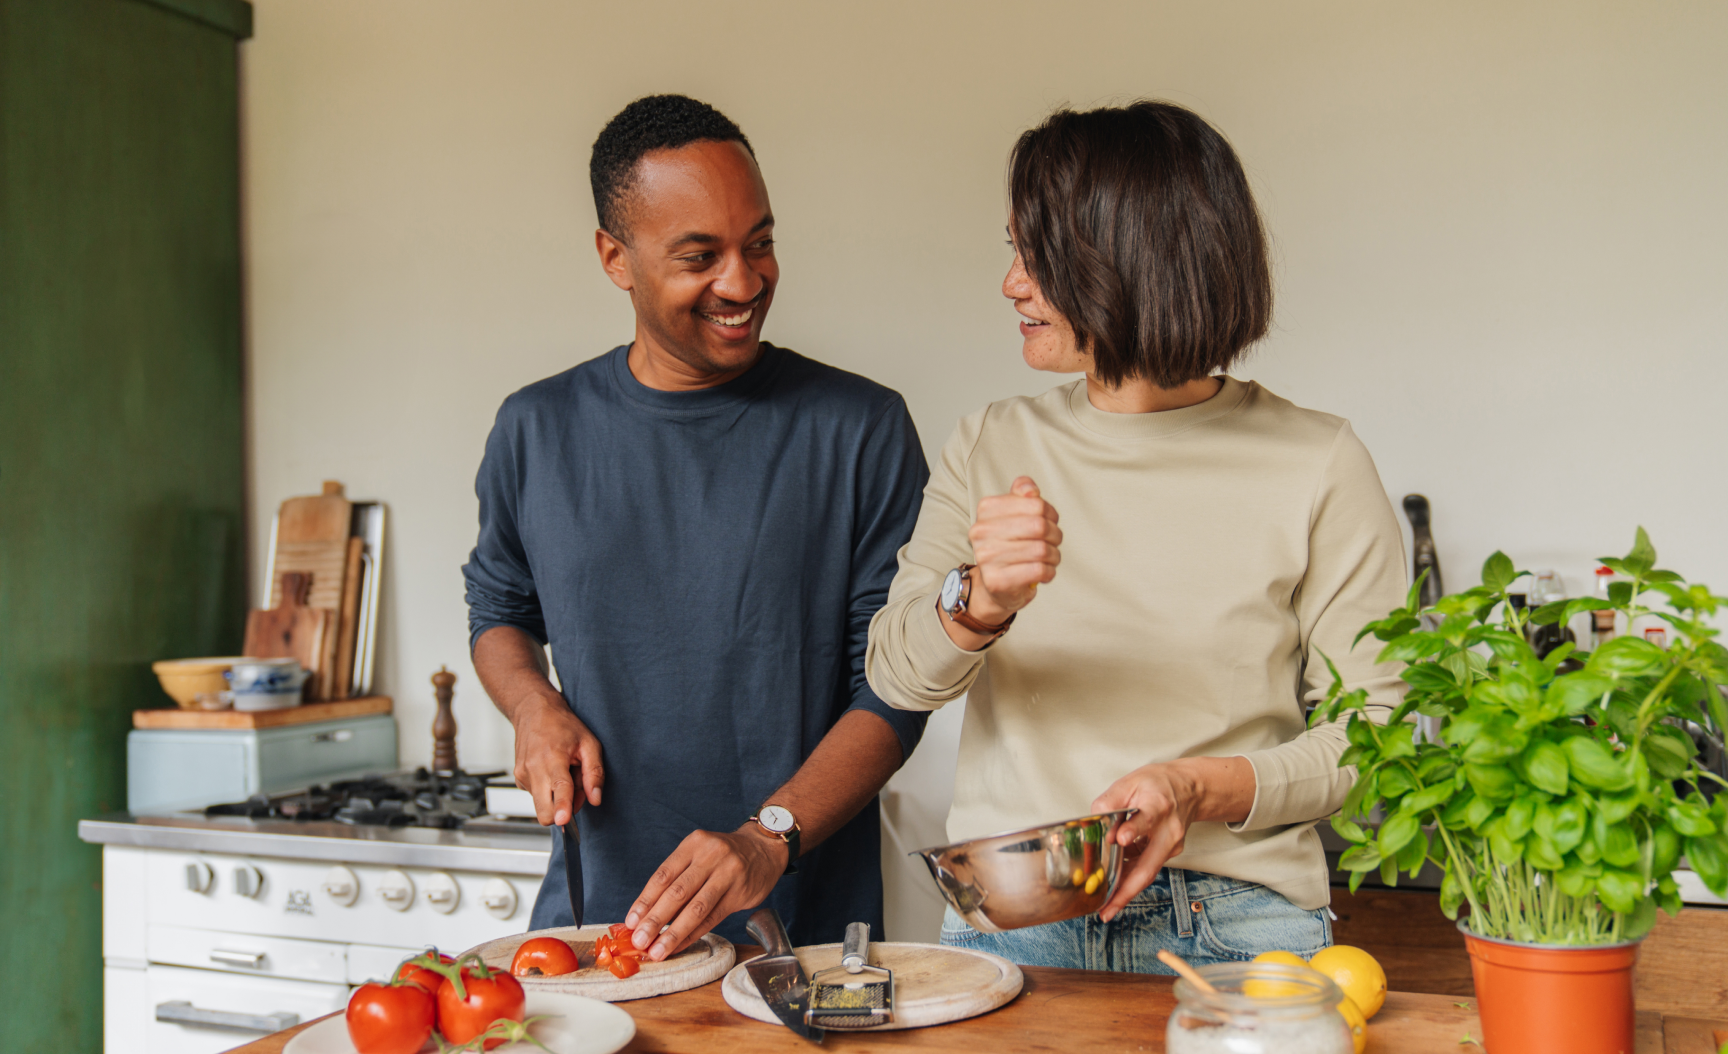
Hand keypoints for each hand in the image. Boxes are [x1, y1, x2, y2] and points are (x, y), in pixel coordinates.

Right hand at [509, 693, 603, 825]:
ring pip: (542, 805)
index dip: (562, 808)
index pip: (559, 789)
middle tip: (574, 789)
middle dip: (562, 810)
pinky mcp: (519, 779)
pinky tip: (552, 772)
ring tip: (563, 773)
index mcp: (553, 758)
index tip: (564, 821)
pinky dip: (548, 790)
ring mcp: (522, 775)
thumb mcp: (589, 743)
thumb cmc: (561, 725)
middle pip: (543, 810)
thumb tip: (595, 799)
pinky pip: (537, 797)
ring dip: (556, 797)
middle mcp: (533, 769)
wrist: (533, 711)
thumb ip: (594, 773)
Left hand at [624, 827, 787, 960]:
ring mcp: (728, 874)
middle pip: (677, 892)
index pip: (663, 875)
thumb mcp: (699, 853)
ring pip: (696, 909)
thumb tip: (646, 913)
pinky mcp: (740, 893)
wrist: (763, 848)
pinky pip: (713, 918)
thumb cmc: (722, 855)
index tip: (631, 922)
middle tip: (639, 941)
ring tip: (657, 950)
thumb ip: (676, 878)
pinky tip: (679, 945)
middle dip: (655, 920)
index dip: (645, 900)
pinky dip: (693, 934)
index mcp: (693, 844)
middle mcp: (711, 856)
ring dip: (673, 933)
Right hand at [965, 476, 1061, 624]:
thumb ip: (1022, 495)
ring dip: (1054, 555)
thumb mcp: (1014, 515)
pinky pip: (1038, 570)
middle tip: (1054, 542)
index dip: (1051, 513)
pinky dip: (1049, 572)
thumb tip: (1030, 489)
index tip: (1050, 521)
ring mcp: (986, 557)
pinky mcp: (997, 581)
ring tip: (1049, 558)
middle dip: (1055, 535)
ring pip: (1041, 550)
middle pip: (1040, 526)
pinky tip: (1044, 572)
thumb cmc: (1010, 545)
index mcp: (986, 509)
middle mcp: (981, 531)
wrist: (996, 585)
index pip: (1035, 503)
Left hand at [1090, 762, 1202, 921]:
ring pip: (1147, 872)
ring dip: (1126, 891)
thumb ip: (1110, 801)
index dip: (1134, 829)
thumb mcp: (1130, 782)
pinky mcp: (1170, 853)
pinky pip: (1147, 867)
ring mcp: (1172, 844)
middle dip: (1127, 890)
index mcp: (1158, 804)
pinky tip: (1114, 887)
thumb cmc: (1157, 784)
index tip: (1120, 839)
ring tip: (1106, 908)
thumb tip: (1094, 822)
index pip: (1147, 818)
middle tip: (1107, 908)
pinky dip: (1130, 877)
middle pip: (1149, 865)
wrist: (1189, 788)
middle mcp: (1169, 829)